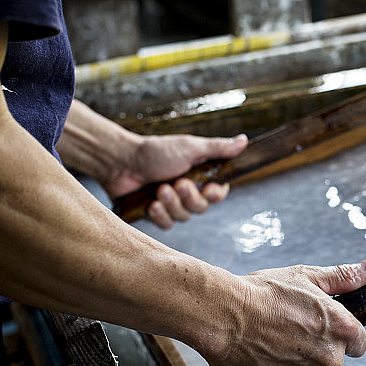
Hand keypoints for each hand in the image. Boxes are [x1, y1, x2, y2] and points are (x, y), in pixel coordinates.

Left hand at [106, 133, 247, 228]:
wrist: (121, 162)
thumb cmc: (155, 152)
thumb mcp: (190, 148)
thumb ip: (218, 148)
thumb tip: (244, 140)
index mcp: (199, 176)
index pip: (218, 193)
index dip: (216, 195)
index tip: (209, 188)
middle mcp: (187, 192)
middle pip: (202, 208)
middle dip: (189, 198)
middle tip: (177, 183)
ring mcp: (172, 204)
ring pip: (184, 217)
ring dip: (172, 204)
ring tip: (159, 189)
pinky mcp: (156, 214)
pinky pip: (167, 225)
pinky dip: (160, 215)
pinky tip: (151, 204)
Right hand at [202, 257, 365, 365]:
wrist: (224, 316)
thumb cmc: (263, 294)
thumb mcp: (307, 277)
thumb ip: (344, 277)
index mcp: (342, 330)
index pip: (358, 343)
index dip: (338, 334)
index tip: (320, 329)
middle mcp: (331, 359)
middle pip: (332, 359)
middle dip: (314, 348)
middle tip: (286, 330)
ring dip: (295, 364)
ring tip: (270, 343)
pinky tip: (262, 359)